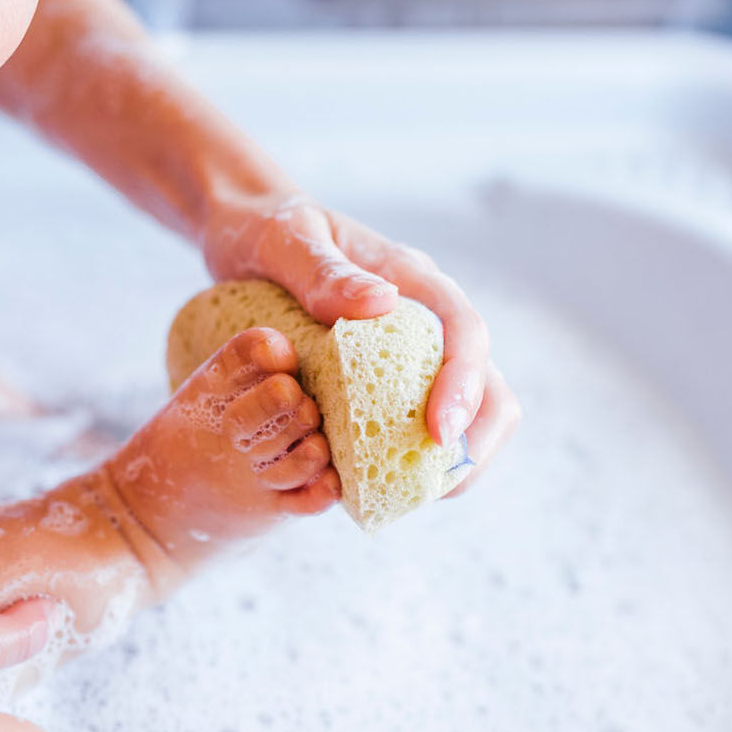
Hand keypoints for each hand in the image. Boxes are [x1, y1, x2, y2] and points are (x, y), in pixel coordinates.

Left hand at [201, 194, 518, 494]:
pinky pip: (415, 427)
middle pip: (486, 382)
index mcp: (411, 279)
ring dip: (455, 461)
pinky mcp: (386, 381)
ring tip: (417, 500)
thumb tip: (379, 304)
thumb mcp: (282, 240)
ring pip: (465, 413)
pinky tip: (380, 491)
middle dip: (477, 440)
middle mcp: (423, 319)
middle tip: (438, 488)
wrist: (244, 234)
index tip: (439, 430)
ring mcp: (411, 353)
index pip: (464, 330)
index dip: (465, 383)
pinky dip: (410, 463)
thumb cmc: (264, 231)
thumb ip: (321, 270)